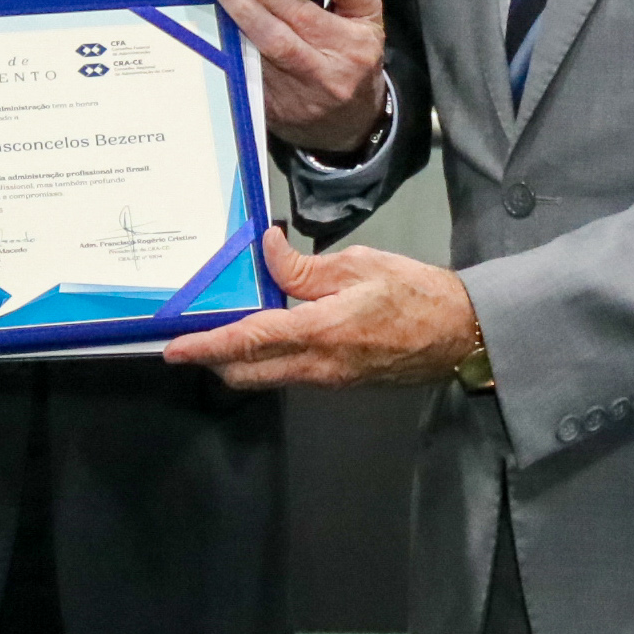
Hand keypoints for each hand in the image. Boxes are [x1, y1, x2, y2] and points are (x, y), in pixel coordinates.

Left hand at [164, 228, 482, 388]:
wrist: (460, 335)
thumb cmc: (415, 293)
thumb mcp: (359, 265)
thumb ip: (305, 267)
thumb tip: (267, 251)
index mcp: (318, 332)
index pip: (247, 342)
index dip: (206, 347)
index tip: (173, 349)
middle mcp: (316, 365)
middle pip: (246, 373)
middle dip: (215, 360)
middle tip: (194, 336)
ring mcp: (328, 380)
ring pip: (267, 377)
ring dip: (242, 360)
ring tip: (230, 328)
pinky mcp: (340, 383)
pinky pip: (291, 374)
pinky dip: (270, 359)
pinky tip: (272, 332)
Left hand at [214, 0, 390, 158]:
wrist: (354, 120)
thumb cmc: (357, 58)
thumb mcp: (369, 17)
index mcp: (351, 46)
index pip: (304, 15)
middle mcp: (326, 74)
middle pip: (277, 39)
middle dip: (245, 8)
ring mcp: (299, 98)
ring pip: (258, 60)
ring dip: (233, 31)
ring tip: (217, 4)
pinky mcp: (277, 113)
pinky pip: (249, 80)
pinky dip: (232, 56)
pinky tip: (219, 35)